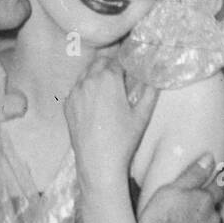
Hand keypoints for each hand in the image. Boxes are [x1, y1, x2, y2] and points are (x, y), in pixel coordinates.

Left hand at [65, 57, 159, 190]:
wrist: (98, 162)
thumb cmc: (123, 139)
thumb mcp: (143, 114)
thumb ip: (150, 90)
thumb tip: (156, 76)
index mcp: (108, 79)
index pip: (118, 60)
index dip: (127, 61)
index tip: (133, 65)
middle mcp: (88, 81)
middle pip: (100, 61)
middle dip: (111, 64)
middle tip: (121, 73)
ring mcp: (75, 92)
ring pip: (86, 73)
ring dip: (97, 73)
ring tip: (108, 85)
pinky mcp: (67, 104)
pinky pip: (77, 88)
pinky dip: (86, 87)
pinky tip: (95, 99)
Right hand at [136, 153, 223, 222]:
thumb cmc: (159, 222)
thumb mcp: (170, 190)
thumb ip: (192, 174)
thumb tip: (210, 157)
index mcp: (204, 201)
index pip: (219, 189)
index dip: (221, 186)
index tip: (223, 185)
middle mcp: (214, 220)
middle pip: (217, 212)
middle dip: (211, 212)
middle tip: (198, 215)